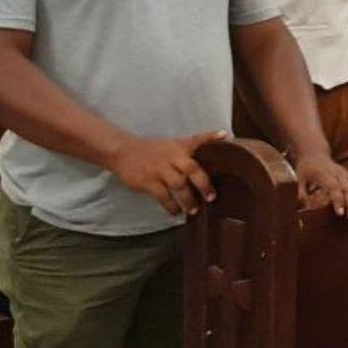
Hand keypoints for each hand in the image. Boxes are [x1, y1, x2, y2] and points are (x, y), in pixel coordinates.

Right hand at [107, 130, 225, 216]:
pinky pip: (163, 197)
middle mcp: (172, 156)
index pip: (198, 139)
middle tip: (212, 197)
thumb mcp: (172, 146)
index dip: (211, 137)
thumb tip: (211, 162)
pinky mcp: (148, 181)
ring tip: (194, 210)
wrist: (123, 151)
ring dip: (188, 200)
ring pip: (178, 185)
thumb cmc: (153, 151)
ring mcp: (159, 169)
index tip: (224, 135)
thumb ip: (189, 152)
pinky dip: (171, 206)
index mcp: (179, 147)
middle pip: (192, 169)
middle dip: (204, 184)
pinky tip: (176, 212)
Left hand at [294, 152, 347, 222]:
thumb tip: (305, 207)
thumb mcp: (300, 180)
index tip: (340, 213)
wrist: (315, 154)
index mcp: (324, 175)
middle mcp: (338, 174)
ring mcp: (346, 175)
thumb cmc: (306, 170)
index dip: (337, 200)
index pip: (333, 188)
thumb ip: (302, 193)